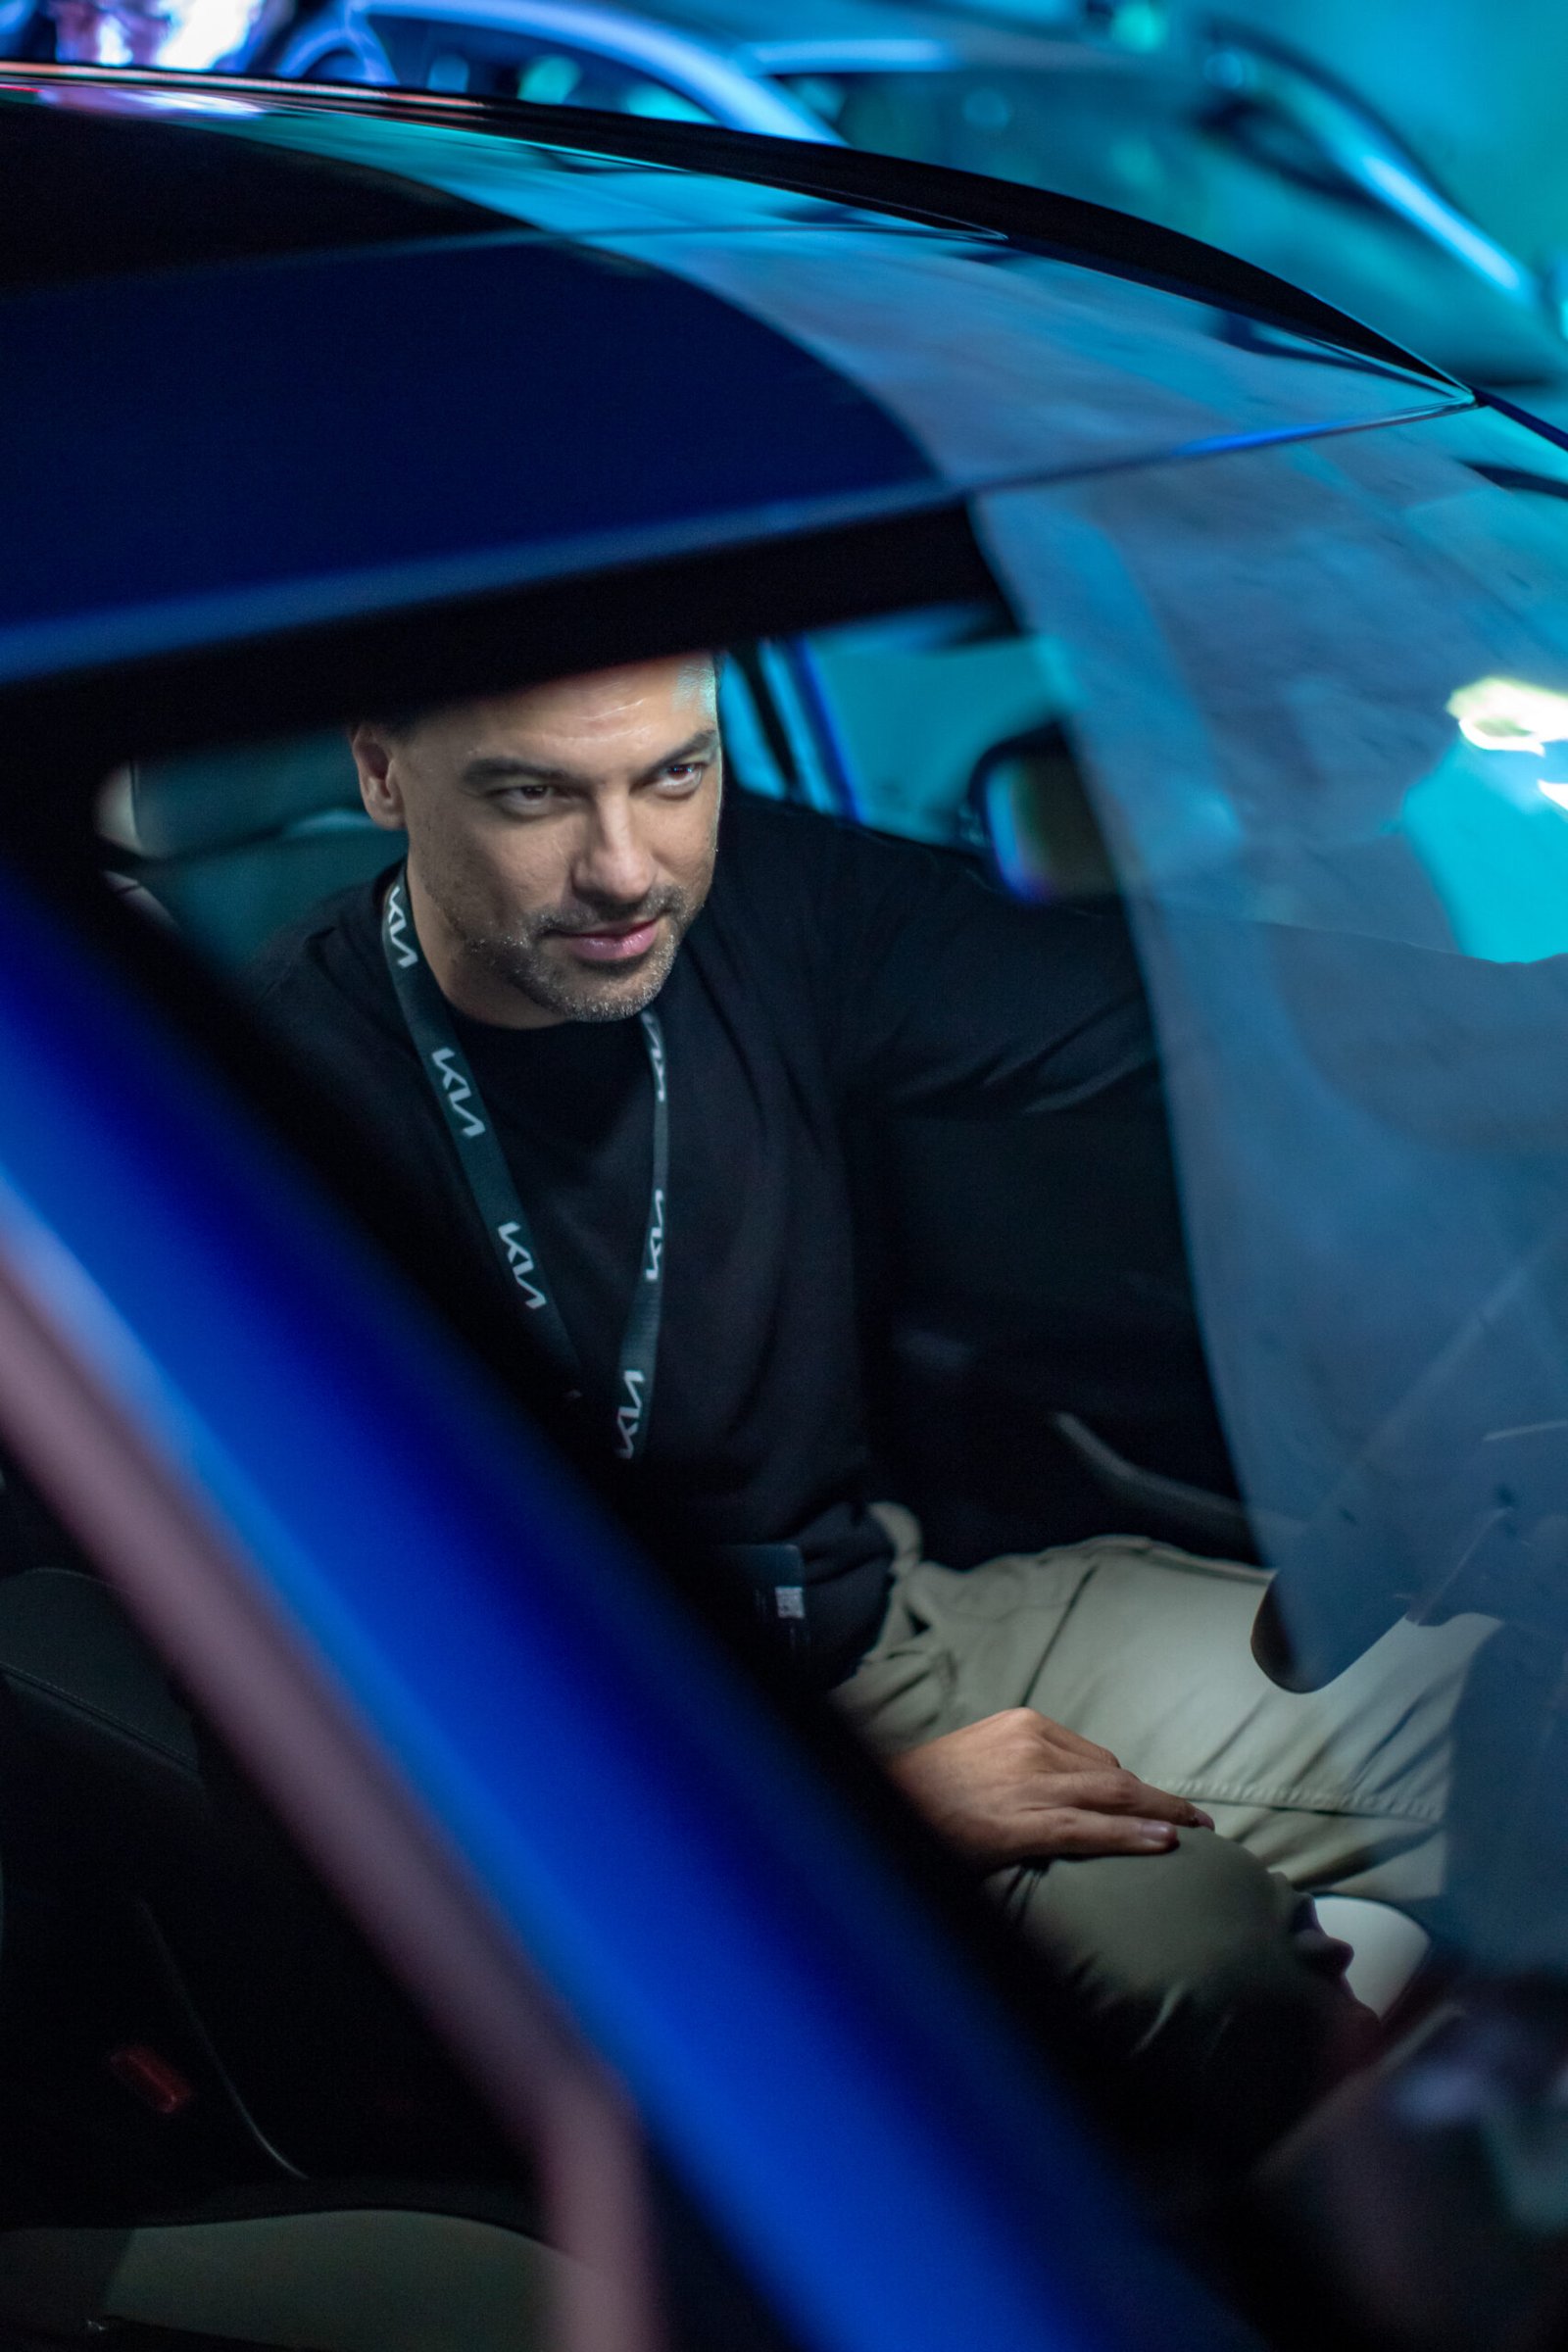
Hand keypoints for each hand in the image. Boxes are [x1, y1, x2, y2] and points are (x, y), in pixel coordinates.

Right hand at [885, 1708, 1213, 1869]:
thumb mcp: (979, 1758)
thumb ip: (1022, 1766)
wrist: (885, 1805)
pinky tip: (1165, 1845)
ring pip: (1114, 1800)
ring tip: (1198, 1832)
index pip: (1095, 1758)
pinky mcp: (1023, 1822)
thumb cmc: (927, 1790)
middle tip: (1200, 1819)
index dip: (1128, 1789)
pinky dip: (1133, 1837)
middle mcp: (1034, 1746)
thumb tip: (1061, 1789)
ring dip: (1164, 1816)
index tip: (1154, 1806)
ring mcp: (1030, 1784)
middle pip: (1114, 1776)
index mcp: (1025, 1725)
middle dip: (1160, 1799)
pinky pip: (1091, 1830)